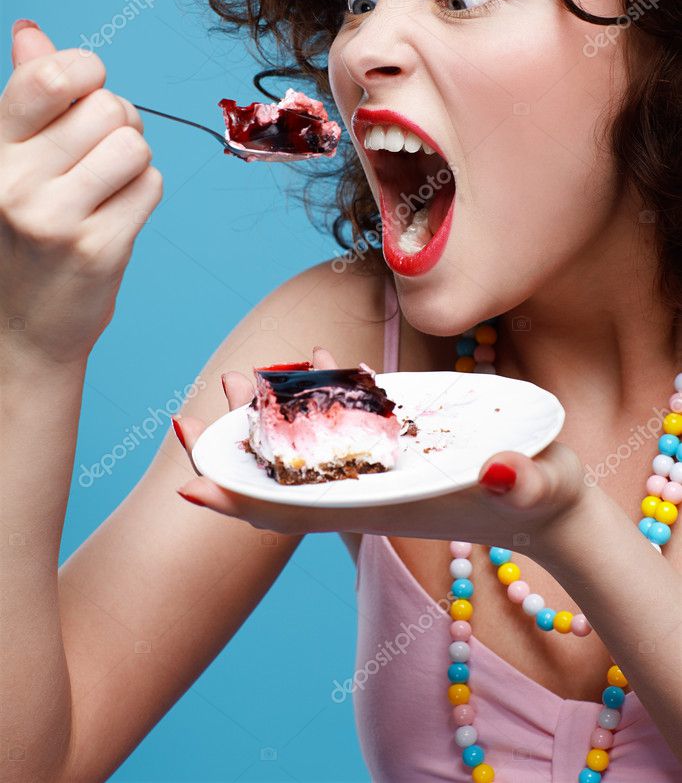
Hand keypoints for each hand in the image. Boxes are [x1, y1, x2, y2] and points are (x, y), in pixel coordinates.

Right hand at [0, 21, 162, 366]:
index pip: (50, 76)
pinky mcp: (97, 249)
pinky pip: (151, 186)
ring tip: (107, 187)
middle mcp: (14, 181)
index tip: (87, 93)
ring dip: (134, 161)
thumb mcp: (11, 162)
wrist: (21, 331)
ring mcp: (54, 218)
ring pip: (134, 145)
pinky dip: (143, 195)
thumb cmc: (23, 236)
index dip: (88, 72)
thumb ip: (25, 96)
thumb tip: (31, 30)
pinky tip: (115, 217)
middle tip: (100, 156)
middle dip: (118, 123)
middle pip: (108, 107)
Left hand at [174, 347, 590, 553]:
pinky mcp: (399, 449)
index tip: (189, 484)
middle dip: (241, 445)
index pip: (297, 510)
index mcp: (386, 506)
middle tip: (208, 397)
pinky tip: (319, 363)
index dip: (243, 499)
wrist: (555, 507)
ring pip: (310, 450)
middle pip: (287, 478)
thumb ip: (521, 481)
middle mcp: (371, 492)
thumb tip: (498, 470)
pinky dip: (325, 397)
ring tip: (248, 373)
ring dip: (274, 415)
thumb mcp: (539, 489)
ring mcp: (382, 471)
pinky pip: (347, 426)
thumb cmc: (545, 502)